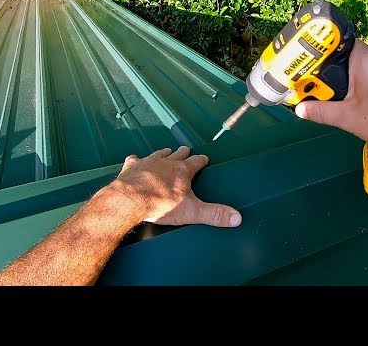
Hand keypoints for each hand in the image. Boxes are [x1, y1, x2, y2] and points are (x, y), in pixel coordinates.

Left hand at [107, 146, 241, 227]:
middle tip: (186, 150)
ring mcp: (147, 162)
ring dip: (163, 153)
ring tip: (166, 151)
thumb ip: (214, 214)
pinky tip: (136, 161)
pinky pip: (135, 160)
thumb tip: (238, 217)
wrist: (130, 200)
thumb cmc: (161, 205)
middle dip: (183, 153)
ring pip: (158, 154)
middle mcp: (166, 162)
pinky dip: (137, 161)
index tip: (204, 158)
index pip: (196, 162)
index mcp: (182, 171)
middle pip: (177, 154)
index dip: (201, 160)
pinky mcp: (131, 167)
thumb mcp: (192, 212)